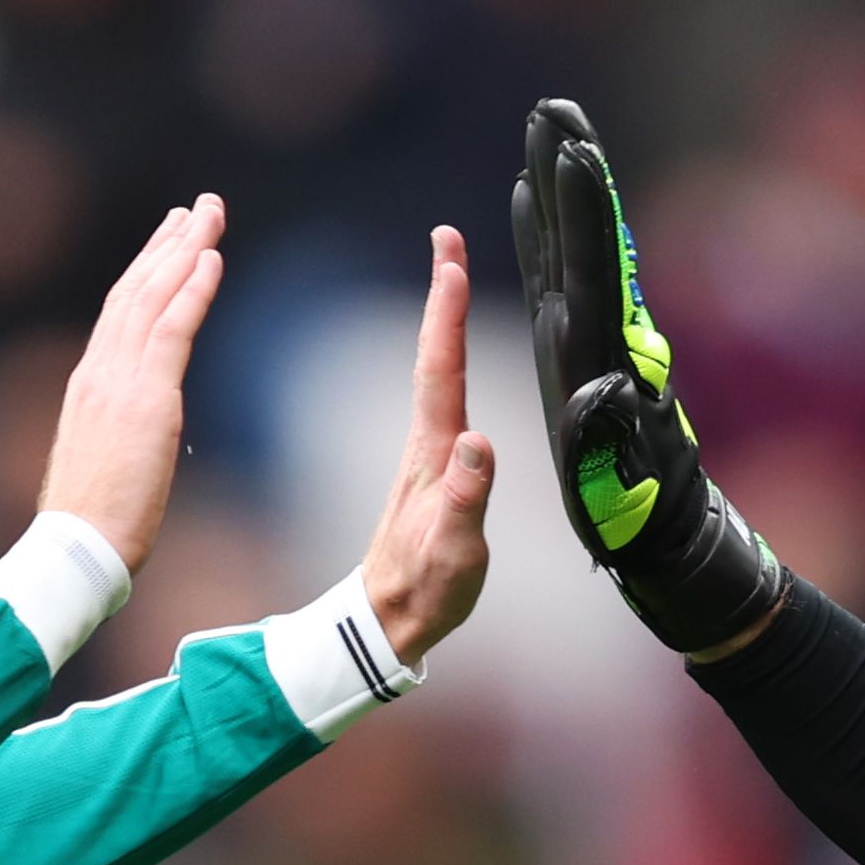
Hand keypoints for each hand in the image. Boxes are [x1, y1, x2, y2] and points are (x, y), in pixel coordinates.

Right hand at [36, 195, 227, 571]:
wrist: (78, 550)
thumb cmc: (94, 523)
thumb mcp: (108, 461)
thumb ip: (124, 431)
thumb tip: (143, 433)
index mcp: (90, 385)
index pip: (120, 311)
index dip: (148, 268)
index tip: (172, 236)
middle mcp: (99, 372)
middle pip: (136, 290)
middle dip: (170, 243)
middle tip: (200, 207)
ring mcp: (117, 383)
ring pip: (153, 299)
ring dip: (186, 252)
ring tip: (211, 216)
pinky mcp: (144, 402)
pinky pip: (170, 332)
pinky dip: (191, 292)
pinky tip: (210, 261)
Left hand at [361, 228, 496, 666]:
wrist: (386, 624)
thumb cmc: (424, 593)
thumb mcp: (453, 553)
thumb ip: (464, 500)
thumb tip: (478, 441)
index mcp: (435, 454)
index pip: (440, 368)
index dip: (445, 310)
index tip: (449, 256)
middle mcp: (431, 444)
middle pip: (436, 356)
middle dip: (443, 295)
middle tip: (447, 240)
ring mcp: (433, 457)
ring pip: (436, 373)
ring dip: (443, 321)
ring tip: (450, 274)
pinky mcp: (437, 473)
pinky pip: (443, 399)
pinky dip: (446, 361)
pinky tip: (449, 353)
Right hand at [511, 98, 786, 654]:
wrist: (662, 528)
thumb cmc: (632, 512)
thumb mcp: (613, 479)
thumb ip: (605, 431)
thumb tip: (606, 386)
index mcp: (600, 352)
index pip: (590, 264)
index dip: (581, 208)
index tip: (574, 147)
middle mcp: (597, 332)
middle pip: (583, 236)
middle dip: (568, 172)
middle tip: (554, 107)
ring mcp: (589, 335)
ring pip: (572, 245)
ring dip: (558, 188)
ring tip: (545, 133)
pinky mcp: (579, 347)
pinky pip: (559, 270)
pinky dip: (545, 230)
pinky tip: (531, 203)